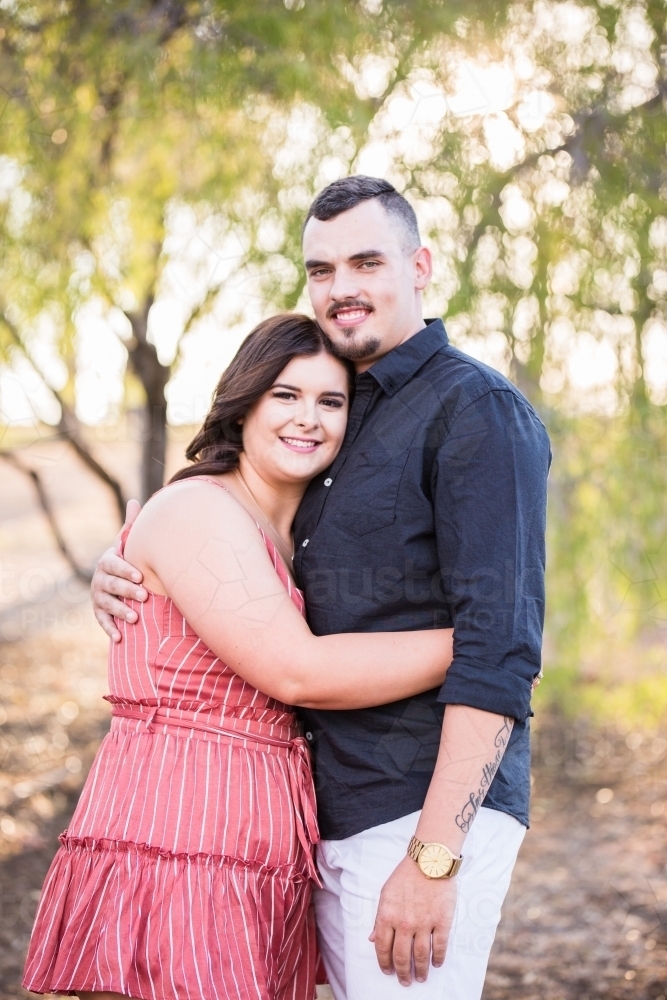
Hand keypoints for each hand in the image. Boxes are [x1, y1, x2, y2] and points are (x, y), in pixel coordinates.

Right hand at [91, 500, 145, 641]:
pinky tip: (119, 639)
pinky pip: (102, 622)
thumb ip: (131, 526)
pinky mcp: (99, 613)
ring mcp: (98, 597)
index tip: (141, 575)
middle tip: (144, 597)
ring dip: (119, 611)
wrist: (118, 581)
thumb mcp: (128, 544)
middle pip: (111, 586)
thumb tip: (134, 501)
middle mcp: (100, 579)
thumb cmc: (128, 560)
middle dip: (127, 591)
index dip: (125, 570)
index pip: (113, 565)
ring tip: (135, 618)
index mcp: (107, 562)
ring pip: (106, 605)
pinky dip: (110, 630)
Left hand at [370, 855, 456, 985]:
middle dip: (402, 972)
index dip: (384, 962)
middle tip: (404, 981)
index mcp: (387, 915)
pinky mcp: (442, 921)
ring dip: (420, 970)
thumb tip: (371, 938)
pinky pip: (439, 946)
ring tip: (420, 978)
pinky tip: (436, 964)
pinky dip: (438, 958)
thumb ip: (378, 917)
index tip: (387, 971)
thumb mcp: (385, 893)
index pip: (382, 947)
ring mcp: (424, 923)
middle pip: (401, 956)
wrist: (429, 861)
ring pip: (420, 955)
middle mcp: (404, 923)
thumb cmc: (405, 875)